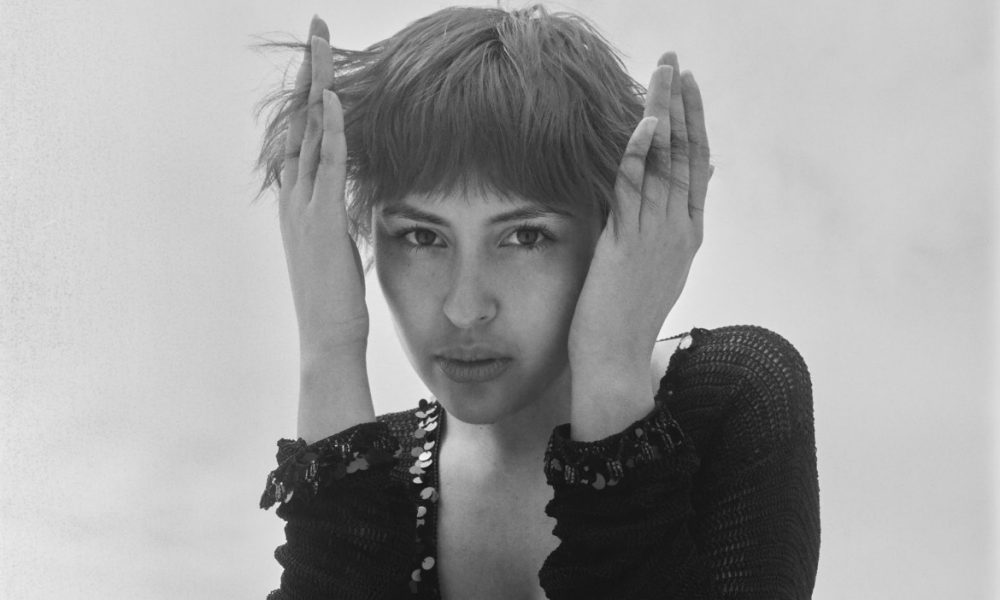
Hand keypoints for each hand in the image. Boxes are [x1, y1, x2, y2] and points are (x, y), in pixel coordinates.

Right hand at [279, 17, 368, 354]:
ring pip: (309, 132)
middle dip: (311, 73)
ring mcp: (304, 207)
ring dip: (318, 85)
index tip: (322, 62)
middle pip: (300, 120)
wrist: (327, 337)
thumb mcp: (335, 250)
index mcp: (299, 203)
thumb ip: (336, 220)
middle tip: (318, 31)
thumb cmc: (336, 301)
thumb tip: (345, 205)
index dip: (312, 95)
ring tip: (323, 43)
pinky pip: (327, 164)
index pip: (303, 135)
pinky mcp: (322, 220)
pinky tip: (334, 98)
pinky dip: (330, 129)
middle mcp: (295, 197)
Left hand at [567, 53, 710, 440]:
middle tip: (676, 65)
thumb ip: (669, 228)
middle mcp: (678, 229)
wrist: (617, 359)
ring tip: (663, 75)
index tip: (688, 88)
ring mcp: (656, 236)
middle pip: (686, 154)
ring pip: (666, 164)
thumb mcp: (657, 268)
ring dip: (664, 114)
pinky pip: (636, 191)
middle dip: (682, 105)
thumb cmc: (627, 316)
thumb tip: (684, 197)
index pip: (696, 166)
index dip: (693, 123)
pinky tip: (645, 124)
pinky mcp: (627, 245)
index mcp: (686, 234)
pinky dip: (642, 155)